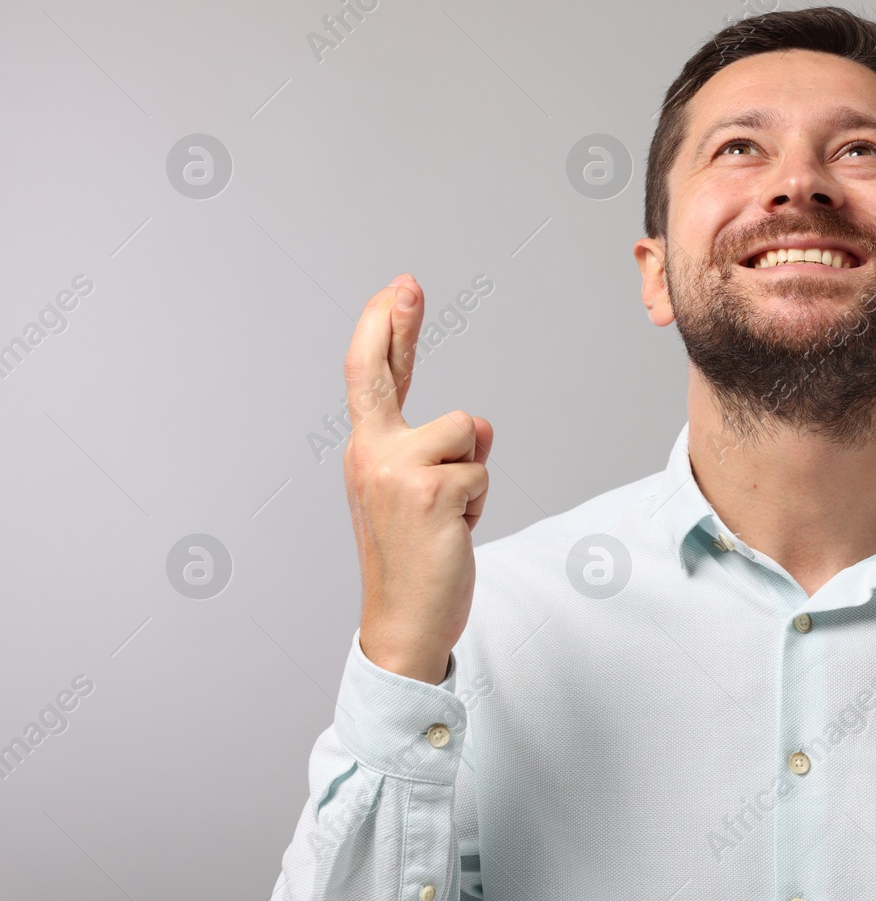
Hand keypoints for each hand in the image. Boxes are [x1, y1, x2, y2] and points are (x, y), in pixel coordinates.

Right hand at [343, 274, 492, 683]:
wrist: (404, 621)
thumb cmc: (416, 559)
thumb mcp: (424, 495)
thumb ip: (441, 452)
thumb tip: (477, 428)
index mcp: (367, 452)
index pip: (372, 379)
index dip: (384, 330)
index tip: (399, 289)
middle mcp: (370, 454)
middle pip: (382, 374)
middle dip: (394, 324)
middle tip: (408, 282)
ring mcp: (395, 470)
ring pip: (467, 435)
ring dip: (473, 476)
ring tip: (448, 517)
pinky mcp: (429, 490)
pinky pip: (480, 470)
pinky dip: (479, 501)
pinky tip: (454, 532)